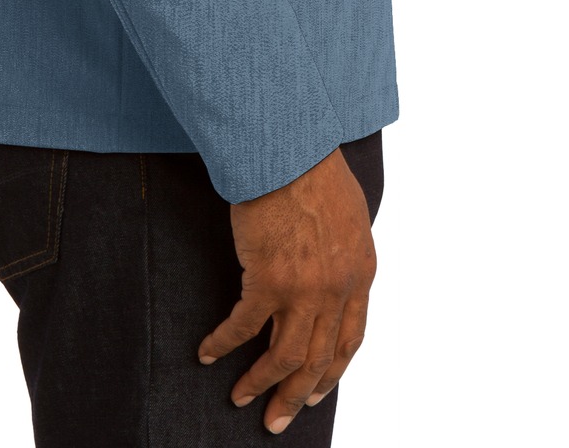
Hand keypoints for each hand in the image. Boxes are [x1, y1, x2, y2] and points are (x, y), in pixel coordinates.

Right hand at [196, 146, 375, 434]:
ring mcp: (304, 289)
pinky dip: (224, 344)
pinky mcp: (267, 280)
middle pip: (318, 359)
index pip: (349, 339)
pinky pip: (243, 327)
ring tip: (242, 399)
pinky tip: (208, 353)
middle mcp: (337, 289)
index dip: (331, 371)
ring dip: (262, 383)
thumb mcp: (349, 215)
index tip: (316, 391)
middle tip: (278, 420)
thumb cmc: (315, 168)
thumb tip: (331, 270)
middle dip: (296, 395)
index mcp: (360, 274)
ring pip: (285, 356)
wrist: (290, 148)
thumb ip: (343, 252)